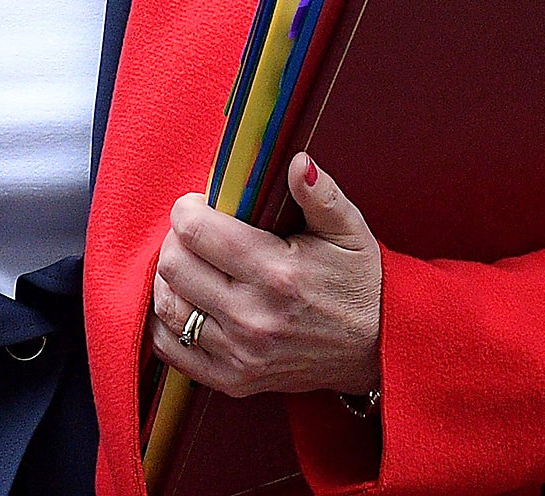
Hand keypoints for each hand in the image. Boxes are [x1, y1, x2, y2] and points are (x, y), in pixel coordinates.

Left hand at [149, 153, 381, 397]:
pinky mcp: (234, 381)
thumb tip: (297, 161)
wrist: (377, 349)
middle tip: (193, 232)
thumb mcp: (350, 231)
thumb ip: (320, 195)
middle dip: (175, 239)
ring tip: (190, 263)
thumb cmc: (359, 281)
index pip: (196, 231)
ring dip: (169, 278)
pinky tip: (185, 301)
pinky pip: (173, 350)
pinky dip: (167, 323)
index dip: (187, 209)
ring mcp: (241, 355)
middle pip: (173, 266)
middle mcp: (253, 317)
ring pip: (167, 307)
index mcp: (278, 273)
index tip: (200, 204)